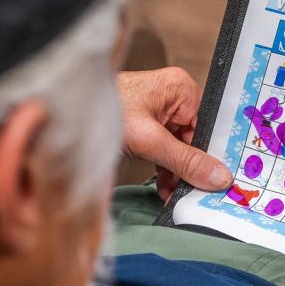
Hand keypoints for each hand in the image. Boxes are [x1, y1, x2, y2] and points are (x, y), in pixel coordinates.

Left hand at [117, 68, 231, 201]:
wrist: (67, 115)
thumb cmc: (105, 112)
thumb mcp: (151, 141)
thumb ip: (185, 161)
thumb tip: (217, 176)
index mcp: (181, 89)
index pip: (208, 127)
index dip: (211, 155)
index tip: (216, 182)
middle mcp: (174, 96)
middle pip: (194, 138)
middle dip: (191, 168)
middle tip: (195, 194)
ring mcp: (160, 110)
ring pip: (180, 146)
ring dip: (178, 172)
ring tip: (178, 196)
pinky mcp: (148, 124)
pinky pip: (165, 148)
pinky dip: (165, 169)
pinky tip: (165, 190)